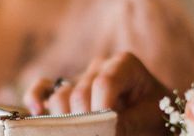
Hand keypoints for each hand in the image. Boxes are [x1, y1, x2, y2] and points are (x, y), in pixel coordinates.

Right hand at [23, 53, 170, 135]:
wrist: (156, 118)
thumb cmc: (157, 116)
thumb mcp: (151, 118)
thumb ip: (128, 123)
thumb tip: (103, 129)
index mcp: (125, 64)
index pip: (104, 83)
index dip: (103, 110)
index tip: (109, 130)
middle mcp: (99, 65)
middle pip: (80, 92)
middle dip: (86, 120)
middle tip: (97, 133)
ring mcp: (80, 77)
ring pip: (60, 95)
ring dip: (67, 119)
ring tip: (83, 131)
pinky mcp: (66, 89)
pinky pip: (43, 87)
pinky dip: (36, 97)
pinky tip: (37, 111)